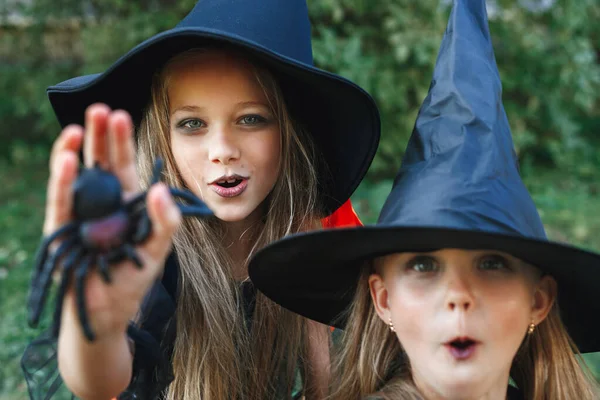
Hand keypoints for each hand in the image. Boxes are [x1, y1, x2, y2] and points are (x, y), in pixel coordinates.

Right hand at [43, 103, 180, 339]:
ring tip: (77, 127)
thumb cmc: (132, 278)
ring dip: (75, 151)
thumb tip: (161, 187)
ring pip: (75, 176)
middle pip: (98, 162)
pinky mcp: (61, 231)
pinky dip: (63, 181)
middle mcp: (101, 203)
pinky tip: (67, 159)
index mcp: (125, 202)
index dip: (122, 141)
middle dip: (99, 136)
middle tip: (100, 107)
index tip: (121, 114)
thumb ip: (165, 222)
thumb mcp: (157, 250)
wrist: (106, 312)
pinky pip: (61, 201)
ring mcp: (79, 214)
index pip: (122, 165)